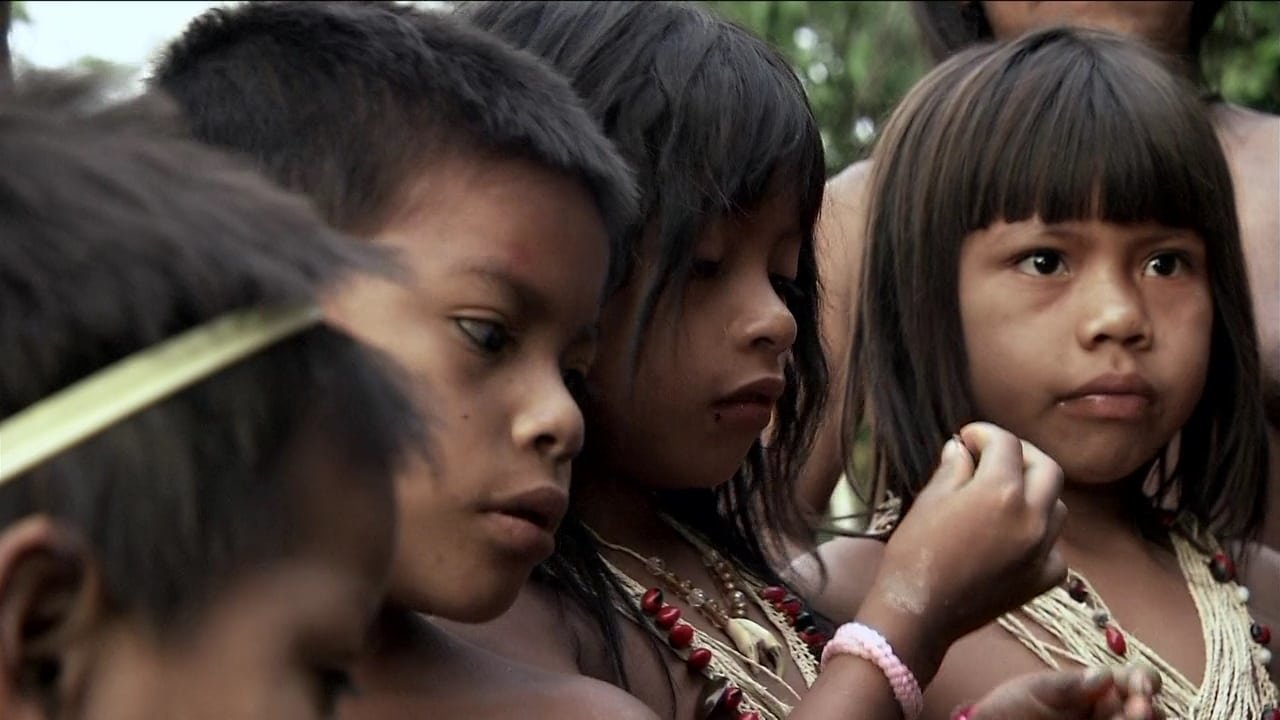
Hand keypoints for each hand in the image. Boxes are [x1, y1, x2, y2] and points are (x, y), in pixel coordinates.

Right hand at [859, 423, 1066, 654]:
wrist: (918, 612)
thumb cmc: (915, 553)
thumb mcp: (929, 500)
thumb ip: (953, 468)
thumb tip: (962, 449)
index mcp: (1000, 491)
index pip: (1006, 444)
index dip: (984, 433)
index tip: (968, 438)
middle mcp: (1031, 517)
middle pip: (1047, 468)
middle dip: (1021, 455)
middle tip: (995, 456)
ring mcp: (1043, 550)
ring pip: (1057, 505)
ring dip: (1035, 493)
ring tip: (1005, 496)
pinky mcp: (1044, 578)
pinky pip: (1055, 546)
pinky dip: (1041, 535)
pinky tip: (1015, 537)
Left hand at [961, 665, 1162, 719]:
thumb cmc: (1011, 708)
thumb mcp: (1036, 690)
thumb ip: (1068, 685)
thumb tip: (1104, 674)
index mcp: (1098, 689)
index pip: (1136, 679)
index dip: (1145, 679)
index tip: (1140, 685)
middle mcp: (1110, 713)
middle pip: (1150, 710)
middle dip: (1148, 708)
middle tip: (1137, 710)